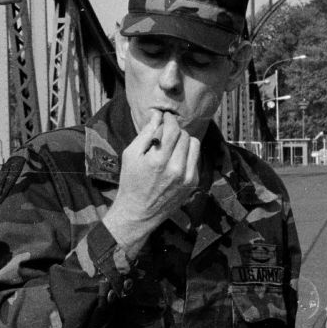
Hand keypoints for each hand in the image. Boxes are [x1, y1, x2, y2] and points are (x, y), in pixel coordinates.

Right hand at [103, 110, 200, 244]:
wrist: (138, 213)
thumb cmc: (131, 182)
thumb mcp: (131, 155)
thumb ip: (146, 133)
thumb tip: (157, 114)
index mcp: (158, 160)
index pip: (173, 129)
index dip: (169, 119)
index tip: (165, 117)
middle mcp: (176, 168)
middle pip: (184, 135)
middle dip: (175, 130)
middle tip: (165, 133)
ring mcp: (187, 177)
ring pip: (194, 144)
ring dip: (184, 141)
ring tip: (172, 146)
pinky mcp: (193, 183)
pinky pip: (195, 158)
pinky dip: (187, 154)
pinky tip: (175, 159)